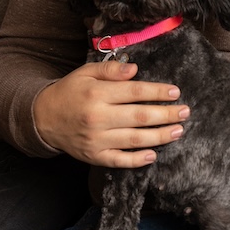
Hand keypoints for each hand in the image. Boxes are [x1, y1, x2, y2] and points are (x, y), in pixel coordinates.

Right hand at [32, 60, 188, 167]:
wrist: (44, 118)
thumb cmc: (70, 92)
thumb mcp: (86, 73)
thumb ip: (110, 69)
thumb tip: (135, 69)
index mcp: (97, 94)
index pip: (134, 92)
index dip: (157, 92)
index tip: (175, 92)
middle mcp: (98, 118)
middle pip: (140, 117)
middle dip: (166, 115)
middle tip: (185, 112)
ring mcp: (96, 140)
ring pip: (135, 140)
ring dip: (160, 136)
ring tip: (178, 131)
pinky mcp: (94, 156)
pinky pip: (120, 160)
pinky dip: (138, 160)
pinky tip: (154, 154)